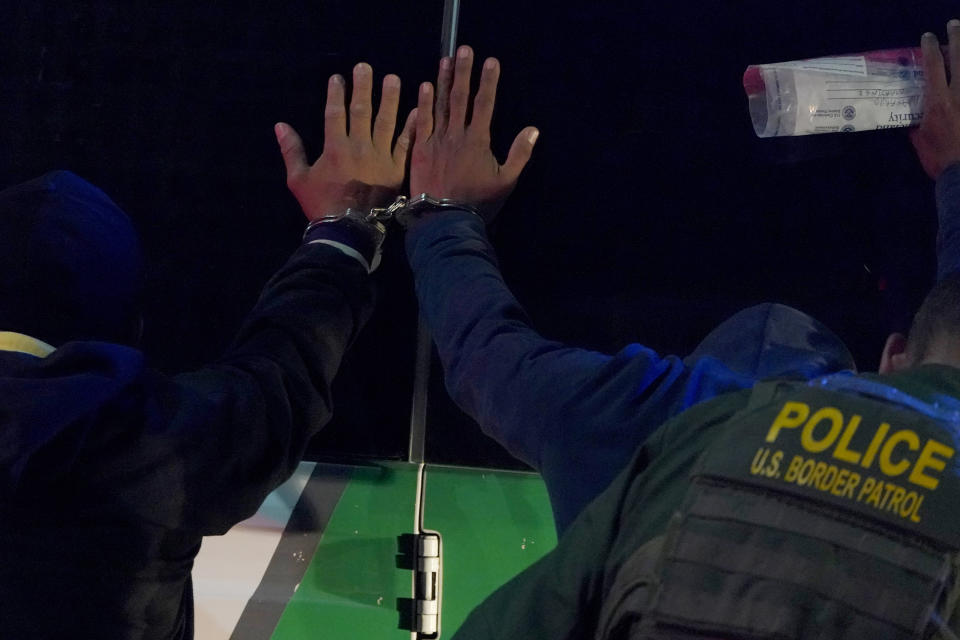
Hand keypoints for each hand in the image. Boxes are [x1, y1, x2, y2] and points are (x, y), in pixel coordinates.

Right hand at [275, 63, 415, 220]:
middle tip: (366, 67)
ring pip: (386, 122)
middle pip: (361, 111)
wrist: (350, 231)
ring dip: (390, 99)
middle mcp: (359, 147)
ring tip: (393, 79)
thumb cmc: (321, 206)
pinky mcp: (397, 169)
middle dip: (363, 87)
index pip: (335, 113)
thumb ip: (291, 151)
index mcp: (335, 148)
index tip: (338, 77)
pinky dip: (412, 127)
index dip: (336, 93)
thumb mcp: (298, 180)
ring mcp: (380, 158)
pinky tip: (418, 110)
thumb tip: (280, 125)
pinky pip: (406, 145)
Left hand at [409, 45, 538, 222]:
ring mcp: (435, 141)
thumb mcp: (506, 182)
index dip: (488, 81)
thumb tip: (533, 130)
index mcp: (478, 140)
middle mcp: (456, 135)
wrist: (444, 220)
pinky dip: (423, 103)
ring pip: (439, 105)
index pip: (485, 104)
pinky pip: (421, 122)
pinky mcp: (418, 150)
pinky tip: (424, 86)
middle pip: (461, 97)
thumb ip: (519, 154)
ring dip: (443, 80)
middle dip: (464, 72)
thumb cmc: (478, 203)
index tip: (491, 61)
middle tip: (464, 49)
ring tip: (446, 60)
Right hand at [911, 21, 959, 179]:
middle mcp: (958, 94)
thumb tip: (914, 117)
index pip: (934, 66)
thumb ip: (917, 124)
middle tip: (955, 25)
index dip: (931, 48)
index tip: (928, 37)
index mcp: (938, 101)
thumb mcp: (920, 141)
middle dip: (956, 38)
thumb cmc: (938, 159)